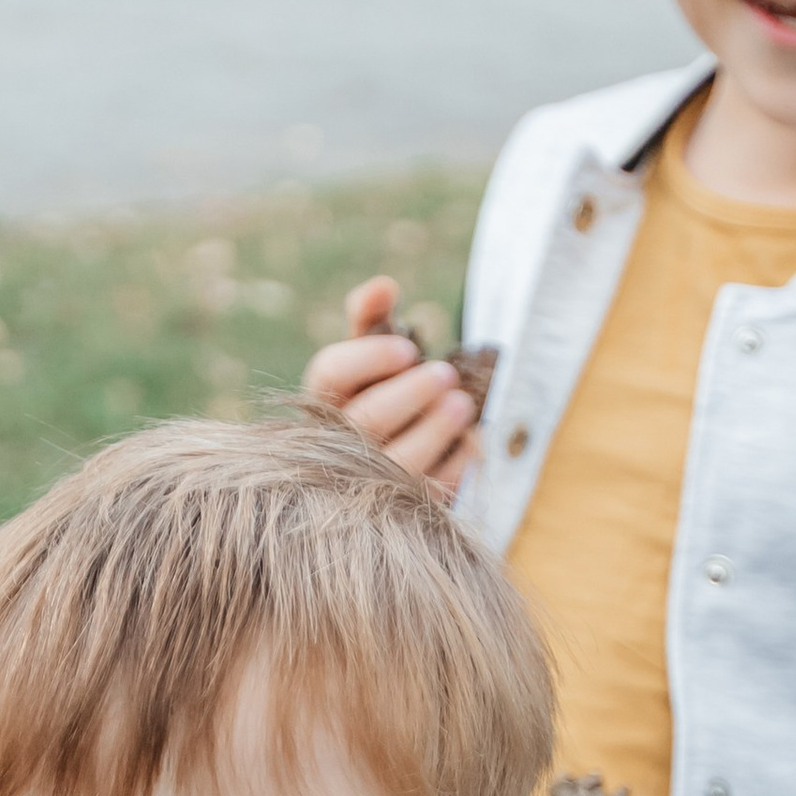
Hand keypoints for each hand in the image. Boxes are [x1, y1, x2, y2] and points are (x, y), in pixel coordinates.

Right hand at [302, 277, 476, 487]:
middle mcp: (336, 444)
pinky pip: (431, 490)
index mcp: (324, 399)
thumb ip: (372, 318)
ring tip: (462, 404)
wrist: (386, 466)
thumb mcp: (370, 359)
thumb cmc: (378, 398)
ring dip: (434, 429)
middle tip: (446, 375)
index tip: (409, 349)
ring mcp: (367, 483)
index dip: (369, 358)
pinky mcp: (403, 510)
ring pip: (397, 462)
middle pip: (366, 420)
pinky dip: (456, 462)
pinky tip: (471, 438)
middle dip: (411, 394)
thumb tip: (384, 285)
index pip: (329, 374)